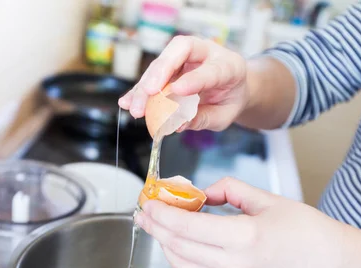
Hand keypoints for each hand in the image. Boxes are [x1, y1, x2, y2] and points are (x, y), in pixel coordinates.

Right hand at [118, 36, 248, 131]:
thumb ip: (204, 118)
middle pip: (181, 48)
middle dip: (162, 70)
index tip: (177, 90)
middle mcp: (206, 53)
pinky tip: (127, 101)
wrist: (233, 88)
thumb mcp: (225, 115)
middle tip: (149, 91)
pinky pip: (153, 75)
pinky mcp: (171, 65)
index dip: (193, 79)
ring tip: (135, 108)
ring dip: (145, 85)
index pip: (210, 69)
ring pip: (162, 62)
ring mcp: (187, 56)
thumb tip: (178, 125)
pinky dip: (139, 89)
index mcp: (228, 66)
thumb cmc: (230, 100)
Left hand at [135, 178, 343, 267]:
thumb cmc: (307, 230)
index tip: (149, 200)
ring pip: (181, 263)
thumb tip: (201, 193)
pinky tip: (176, 240)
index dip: (162, 213)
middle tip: (144, 209)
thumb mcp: (266, 199)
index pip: (186, 227)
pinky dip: (179, 255)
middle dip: (155, 226)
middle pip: (177, 246)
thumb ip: (228, 190)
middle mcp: (233, 265)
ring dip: (163, 242)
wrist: (330, 264)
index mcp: (243, 238)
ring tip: (155, 223)